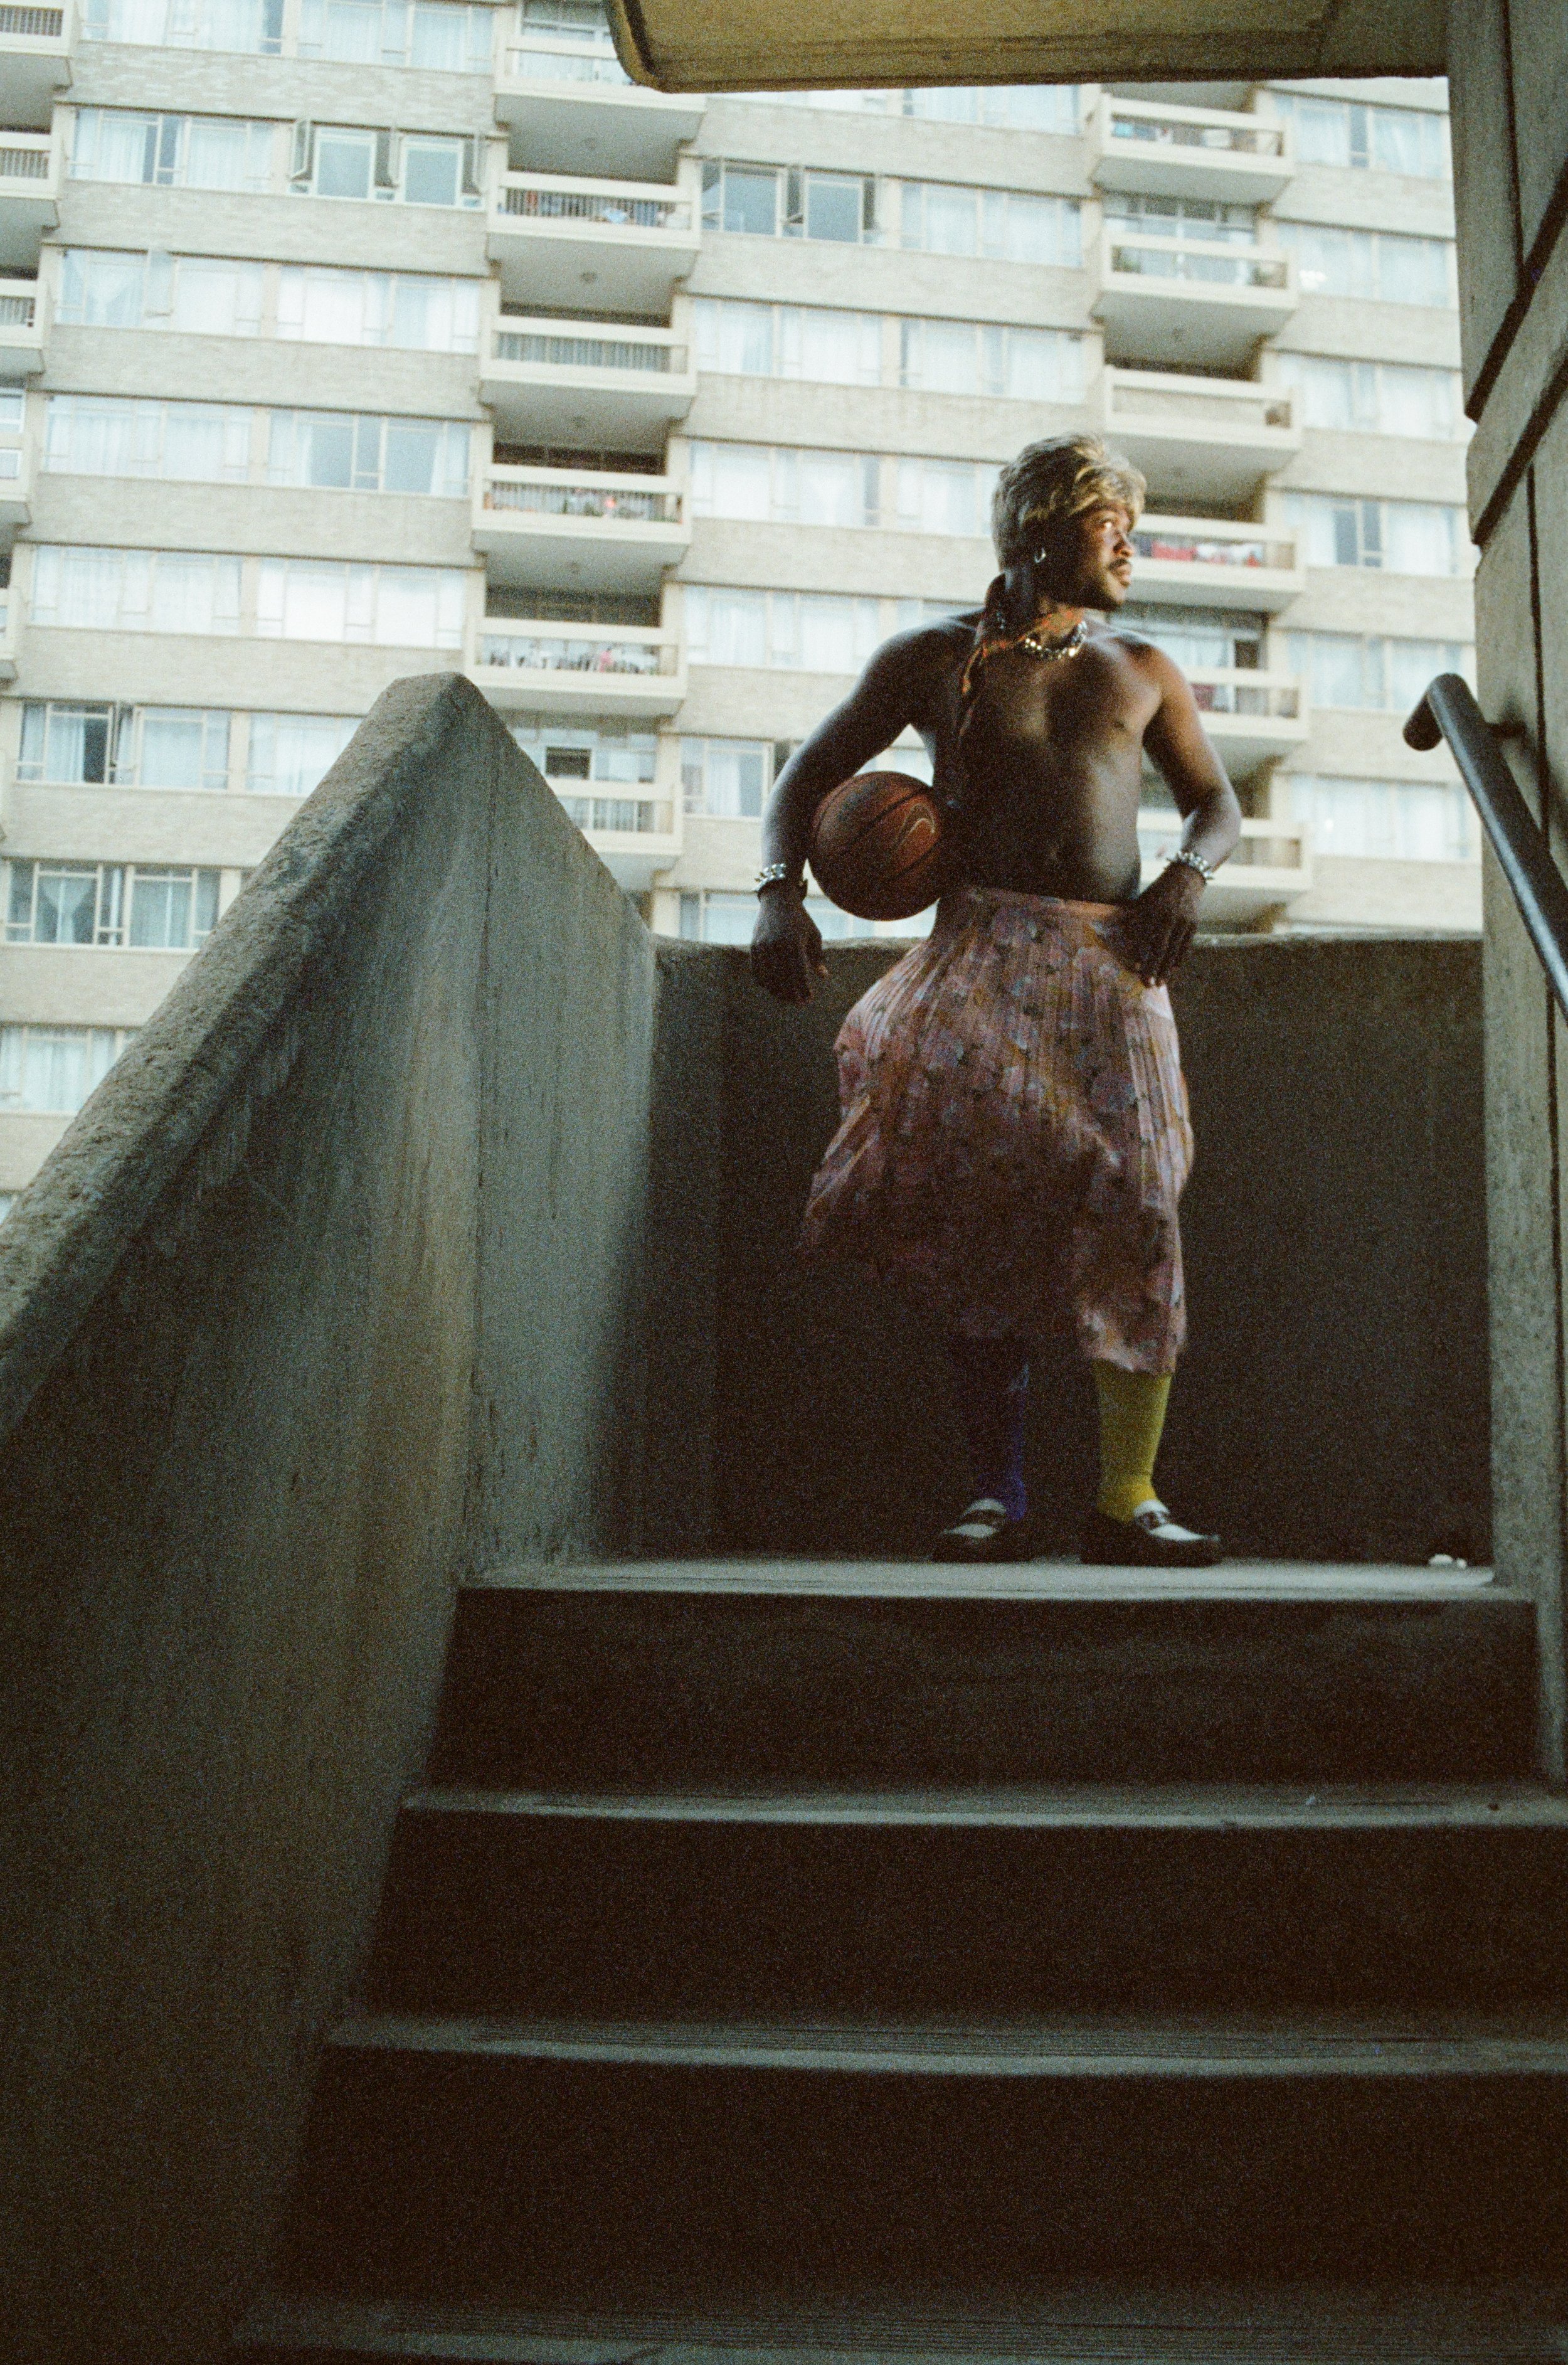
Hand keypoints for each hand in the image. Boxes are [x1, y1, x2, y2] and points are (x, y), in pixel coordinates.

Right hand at [750, 887, 827, 1004]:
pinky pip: (757, 972)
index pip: (799, 975)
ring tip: (786, 998)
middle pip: (783, 980)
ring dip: (777, 992)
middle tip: (799, 1003)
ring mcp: (763, 947)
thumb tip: (823, 977)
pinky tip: (772, 988)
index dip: (804, 990)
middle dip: (792, 995)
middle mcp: (777, 946)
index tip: (809, 1000)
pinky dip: (764, 982)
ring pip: (769, 978)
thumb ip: (817, 957)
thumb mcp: (813, 935)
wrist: (777, 899)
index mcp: (794, 944)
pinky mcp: (754, 947)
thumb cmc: (800, 919)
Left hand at [1121, 860, 1204, 987]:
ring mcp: (1182, 921)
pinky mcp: (1193, 925)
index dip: (1138, 954)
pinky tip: (1172, 971)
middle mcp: (1168, 916)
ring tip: (1160, 983)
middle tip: (1146, 984)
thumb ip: (1133, 918)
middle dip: (1152, 967)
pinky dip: (1178, 960)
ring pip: (1173, 950)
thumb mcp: (1143, 900)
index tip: (1133, 968)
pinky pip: (1185, 947)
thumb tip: (1119, 936)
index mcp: (1152, 909)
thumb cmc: (1158, 891)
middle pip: (1159, 947)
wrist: (1186, 877)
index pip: (1143, 936)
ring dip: (1166, 969)